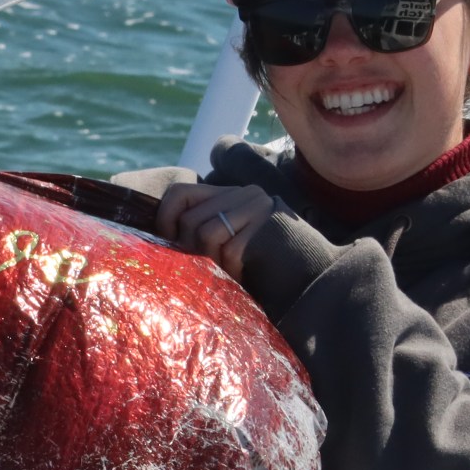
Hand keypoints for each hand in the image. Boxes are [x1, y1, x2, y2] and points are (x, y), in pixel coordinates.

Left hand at [152, 180, 275, 280]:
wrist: (308, 277)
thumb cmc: (259, 262)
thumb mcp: (227, 236)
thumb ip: (201, 226)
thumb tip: (161, 232)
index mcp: (230, 193)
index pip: (180, 192)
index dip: (165, 217)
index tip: (168, 239)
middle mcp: (244, 194)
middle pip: (190, 219)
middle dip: (191, 247)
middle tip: (209, 262)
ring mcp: (257, 209)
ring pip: (207, 234)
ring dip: (213, 259)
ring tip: (229, 267)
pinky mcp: (266, 229)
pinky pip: (229, 251)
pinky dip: (232, 269)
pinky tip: (245, 272)